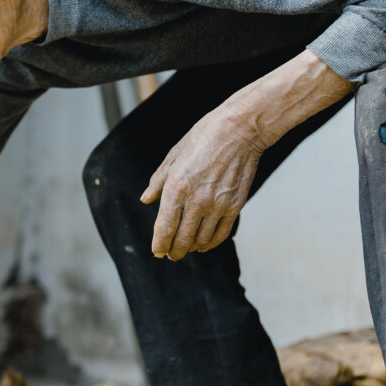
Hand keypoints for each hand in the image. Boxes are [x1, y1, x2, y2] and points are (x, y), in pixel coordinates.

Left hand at [140, 103, 264, 259]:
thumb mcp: (174, 155)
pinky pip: (221, 234)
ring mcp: (218, 204)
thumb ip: (158, 181)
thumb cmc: (204, 137)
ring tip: (186, 249)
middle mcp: (196, 199)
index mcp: (177, 186)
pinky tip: (204, 244)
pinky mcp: (235, 206)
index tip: (157, 252)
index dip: (159, 244)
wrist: (240, 130)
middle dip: (174, 251)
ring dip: (192, 248)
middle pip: (182, 239)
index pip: (164, 227)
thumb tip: (146, 199)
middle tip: (170, 256)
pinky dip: (211, 243)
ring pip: (201, 239)